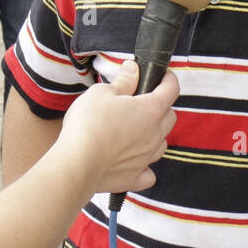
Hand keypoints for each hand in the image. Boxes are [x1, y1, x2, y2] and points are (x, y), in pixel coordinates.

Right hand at [60, 61, 178, 194]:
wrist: (77, 163)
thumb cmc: (89, 124)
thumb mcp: (102, 92)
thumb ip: (123, 81)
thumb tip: (133, 69)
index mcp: (150, 109)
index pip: (171, 89)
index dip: (168, 79)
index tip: (163, 75)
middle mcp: (154, 134)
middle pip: (170, 117)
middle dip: (161, 107)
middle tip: (142, 103)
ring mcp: (146, 158)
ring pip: (161, 143)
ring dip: (153, 135)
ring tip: (135, 131)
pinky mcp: (135, 178)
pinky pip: (148, 173)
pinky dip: (144, 167)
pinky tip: (133, 162)